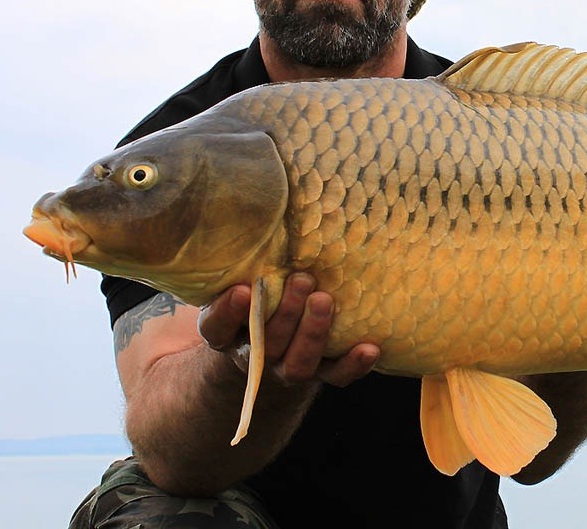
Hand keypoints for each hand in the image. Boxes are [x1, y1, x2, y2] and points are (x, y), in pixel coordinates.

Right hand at [198, 274, 378, 387]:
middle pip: (266, 344)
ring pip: (298, 365)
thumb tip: (271, 209)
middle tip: (302, 279)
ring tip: (325, 300)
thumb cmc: (259, 291)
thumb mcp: (244, 275)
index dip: (227, 312)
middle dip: (286, 313)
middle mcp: (255, 354)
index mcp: (226, 331)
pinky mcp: (320, 373)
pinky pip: (336, 377)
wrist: (273, 339)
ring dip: (313, 333)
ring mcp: (287, 367)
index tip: (243, 290)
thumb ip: (248, 259)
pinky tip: (370, 348)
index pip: (216, 327)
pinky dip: (353, 365)